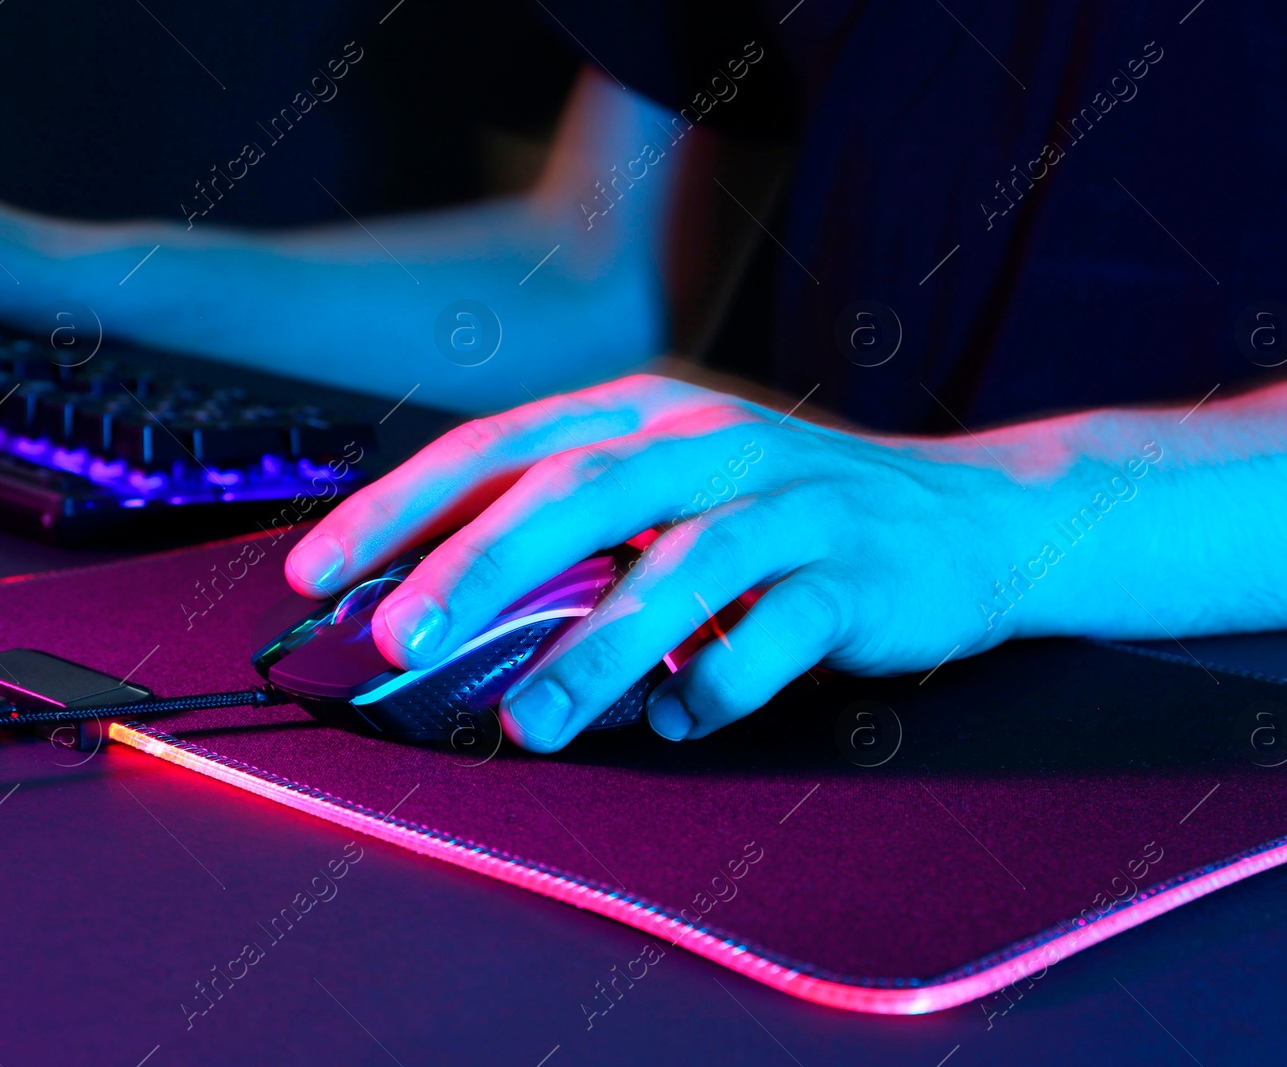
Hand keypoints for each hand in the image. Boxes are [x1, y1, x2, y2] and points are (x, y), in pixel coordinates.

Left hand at [284, 374, 1045, 750]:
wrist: (969, 519)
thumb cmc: (788, 514)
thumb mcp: (676, 489)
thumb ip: (576, 529)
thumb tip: (438, 606)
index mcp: (644, 413)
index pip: (501, 447)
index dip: (402, 506)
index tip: (317, 573)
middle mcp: (708, 441)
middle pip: (580, 492)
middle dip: (479, 565)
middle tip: (399, 639)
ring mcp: (789, 501)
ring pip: (680, 565)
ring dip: (595, 648)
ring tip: (528, 723)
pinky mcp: (856, 570)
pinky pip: (779, 631)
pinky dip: (721, 681)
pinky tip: (682, 717)